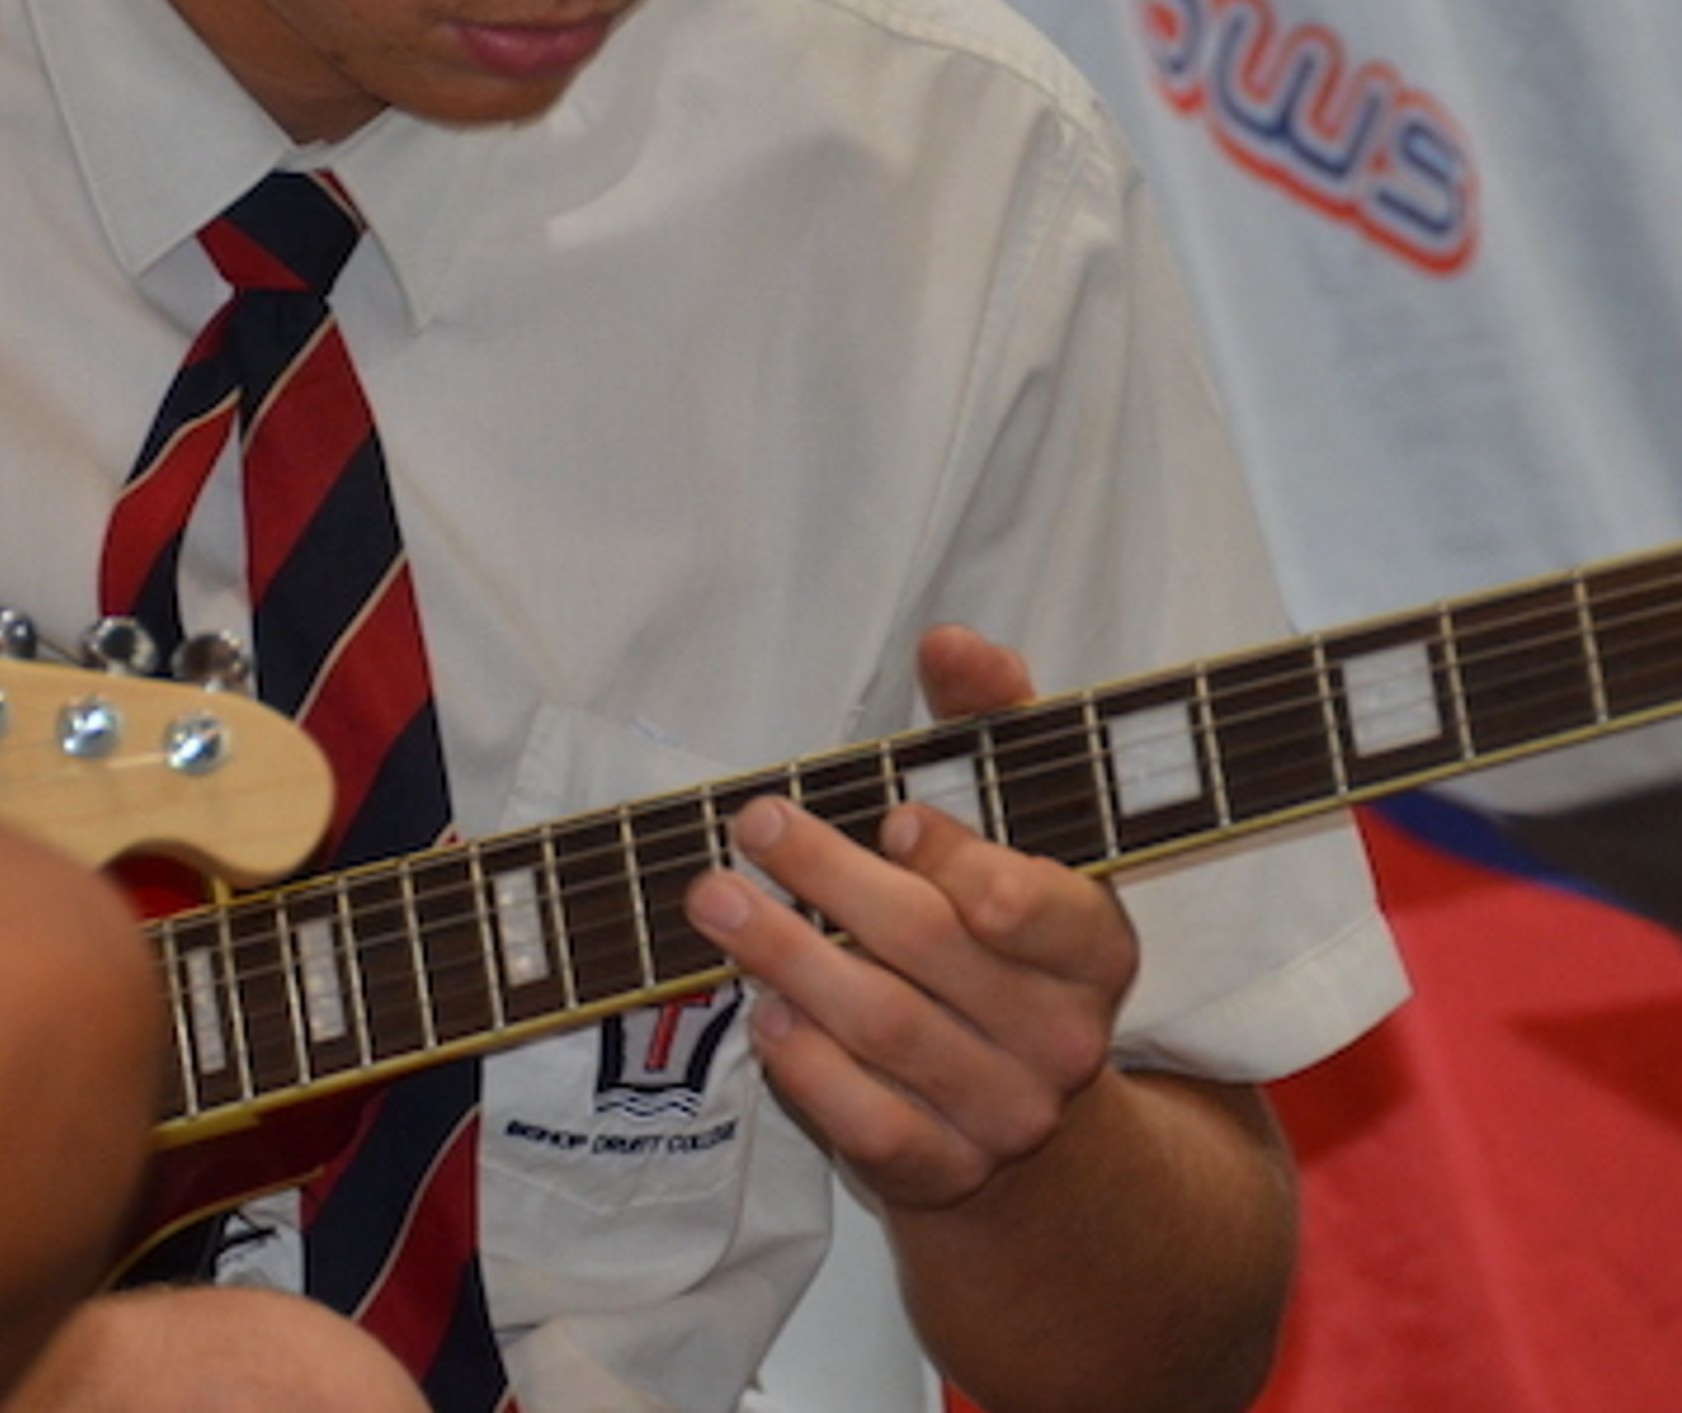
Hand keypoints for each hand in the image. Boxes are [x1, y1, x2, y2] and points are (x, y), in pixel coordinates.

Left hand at [681, 624, 1138, 1208]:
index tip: (893, 817)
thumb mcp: (1015, 824)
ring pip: (890, 1031)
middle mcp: (1062, 1036)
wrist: (1030, 1128)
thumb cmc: (1001, 935)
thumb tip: (952, 640)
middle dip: (834, 881)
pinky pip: (871, 1125)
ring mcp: (1007, 1114)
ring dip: (792, 960)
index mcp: (1093, 944)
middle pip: (936, 952)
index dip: (967, 865)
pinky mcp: (943, 1173)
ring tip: (720, 902)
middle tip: (754, 825)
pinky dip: (810, 1068)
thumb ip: (988, 722)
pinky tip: (762, 1015)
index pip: (1041, 907)